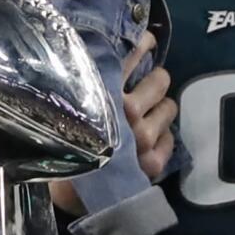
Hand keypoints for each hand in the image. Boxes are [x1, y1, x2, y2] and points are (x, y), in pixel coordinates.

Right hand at [48, 30, 176, 214]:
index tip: (146, 41)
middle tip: (144, 88)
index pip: (135, 53)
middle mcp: (128, 112)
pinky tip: (146, 142)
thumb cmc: (63, 141)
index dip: (144, 43)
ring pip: (170, 106)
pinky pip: (171, 137)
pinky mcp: (153, 162)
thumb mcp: (73, 104)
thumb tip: (118, 46)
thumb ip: (94, 78)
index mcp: (104, 92)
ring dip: (160, 109)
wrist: (63, 193)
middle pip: (161, 78)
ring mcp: (143, 138)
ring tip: (145, 118)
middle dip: (155, 81)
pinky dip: (162, 138)